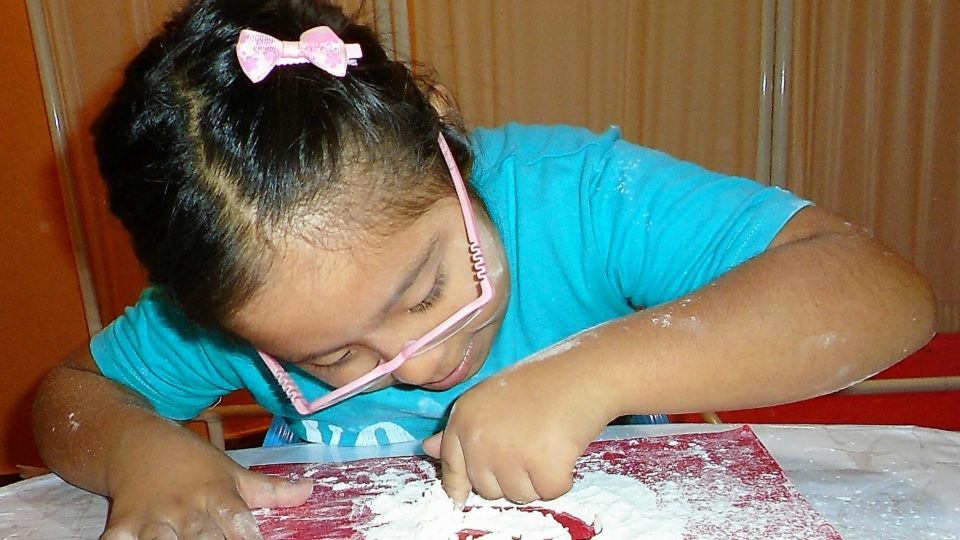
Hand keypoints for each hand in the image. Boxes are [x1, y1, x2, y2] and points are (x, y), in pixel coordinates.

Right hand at [101, 438, 311, 538]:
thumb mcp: (232, 473)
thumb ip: (271, 490)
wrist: (136, 443)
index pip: (238, 522)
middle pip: (202, 537)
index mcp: (217, 495)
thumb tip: (311, 491)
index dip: (248, 539)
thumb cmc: (192, 463)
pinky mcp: (122, 525)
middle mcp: (186, 507)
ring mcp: (153, 518)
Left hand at [423, 360, 613, 506]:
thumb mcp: (489, 399)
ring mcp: (510, 454)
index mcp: (464, 418)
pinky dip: (562, 478)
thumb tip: (428, 449)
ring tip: (548, 442)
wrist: (582, 373)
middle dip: (510, 475)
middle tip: (530, 443)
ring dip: (537, 478)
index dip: (461, 484)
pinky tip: (565, 448)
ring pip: (519, 495)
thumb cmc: (540, 382)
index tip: (463, 497)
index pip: (452, 467)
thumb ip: (460, 429)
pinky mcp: (542, 466)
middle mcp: (479, 437)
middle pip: (487, 489)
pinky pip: (549, 492)